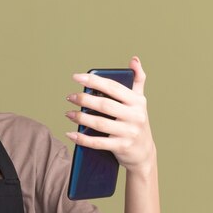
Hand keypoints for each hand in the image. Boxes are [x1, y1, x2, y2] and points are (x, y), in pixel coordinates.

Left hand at [65, 56, 155, 174]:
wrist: (144, 153)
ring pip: (99, 124)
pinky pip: (98, 143)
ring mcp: (129, 132)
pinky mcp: (121, 147)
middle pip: (104, 105)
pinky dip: (82, 139)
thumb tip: (134, 59)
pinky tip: (70, 134)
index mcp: (137, 101)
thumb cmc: (137, 123)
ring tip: (68, 113)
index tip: (76, 77)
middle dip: (84, 100)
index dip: (94, 81)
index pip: (113, 87)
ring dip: (80, 118)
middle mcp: (135, 116)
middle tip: (70, 97)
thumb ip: (138, 80)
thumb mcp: (140, 102)